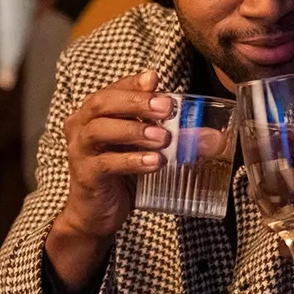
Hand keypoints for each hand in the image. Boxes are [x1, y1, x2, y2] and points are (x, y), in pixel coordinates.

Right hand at [46, 70, 176, 287]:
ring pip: (100, 131)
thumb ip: (170, 135)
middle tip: (166, 108)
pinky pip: (106, 163)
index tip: (155, 81)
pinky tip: (154, 162)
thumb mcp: (144, 148)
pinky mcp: (86, 175)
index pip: (112, 89)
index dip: (133, 84)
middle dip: (136, 102)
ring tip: (163, 138)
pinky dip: (132, 160)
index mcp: (93, 113)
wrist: (96, 213)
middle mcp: (81, 126)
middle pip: (102, 103)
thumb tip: (214, 137)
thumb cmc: (121, 173)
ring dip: (134, 130)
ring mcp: (80, 150)